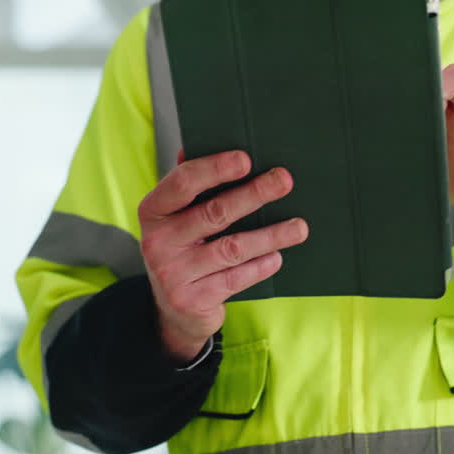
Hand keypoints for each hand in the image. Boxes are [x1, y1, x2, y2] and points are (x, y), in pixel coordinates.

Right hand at [138, 150, 307, 362]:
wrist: (173, 310)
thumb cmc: (183, 248)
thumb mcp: (176, 217)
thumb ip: (189, 186)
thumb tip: (199, 144)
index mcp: (153, 211)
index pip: (183, 183)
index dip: (215, 168)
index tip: (246, 159)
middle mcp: (157, 242)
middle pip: (214, 212)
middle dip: (254, 194)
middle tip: (284, 180)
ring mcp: (173, 273)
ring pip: (232, 248)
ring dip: (270, 235)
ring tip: (299, 227)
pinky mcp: (192, 300)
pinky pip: (235, 278)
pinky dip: (260, 266)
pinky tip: (277, 257)